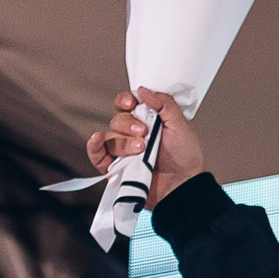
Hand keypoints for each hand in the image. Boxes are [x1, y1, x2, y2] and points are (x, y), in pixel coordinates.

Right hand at [85, 87, 205, 207]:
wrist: (182, 186)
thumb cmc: (185, 159)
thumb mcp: (180, 126)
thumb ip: (165, 105)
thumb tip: (143, 90)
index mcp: (146, 122)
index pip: (126, 104)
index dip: (125, 101)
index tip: (131, 103)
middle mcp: (132, 135)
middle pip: (117, 120)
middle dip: (129, 125)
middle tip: (144, 133)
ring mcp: (123, 152)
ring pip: (110, 137)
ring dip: (124, 142)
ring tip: (142, 150)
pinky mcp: (115, 168)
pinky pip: (97, 155)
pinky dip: (94, 147)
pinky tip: (97, 140)